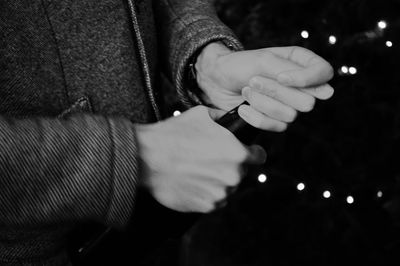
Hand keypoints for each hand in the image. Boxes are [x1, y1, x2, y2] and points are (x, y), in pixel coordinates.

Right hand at [136, 106, 265, 212]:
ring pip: (227, 188)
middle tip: (209, 160)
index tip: (245, 153)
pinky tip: (191, 182)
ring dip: (217, 181)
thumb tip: (231, 119)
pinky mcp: (206, 206)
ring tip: (197, 170)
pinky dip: (205, 194)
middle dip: (229, 166)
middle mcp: (233, 176)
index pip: (259, 157)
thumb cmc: (174, 134)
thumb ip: (223, 118)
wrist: (147, 158)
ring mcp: (220, 193)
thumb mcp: (202, 114)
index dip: (252, 153)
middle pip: (241, 173)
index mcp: (238, 153)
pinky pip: (213, 201)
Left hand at [195, 43, 333, 130]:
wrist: (216, 82)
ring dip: (262, 103)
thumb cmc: (239, 65)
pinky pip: (276, 127)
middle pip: (307, 101)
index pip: (324, 73)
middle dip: (275, 93)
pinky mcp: (275, 121)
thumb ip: (294, 73)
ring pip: (290, 116)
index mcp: (301, 62)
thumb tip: (327, 92)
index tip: (281, 78)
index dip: (307, 80)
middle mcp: (300, 85)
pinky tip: (243, 107)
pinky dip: (256, 117)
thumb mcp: (264, 61)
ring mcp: (289, 105)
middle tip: (253, 81)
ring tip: (246, 90)